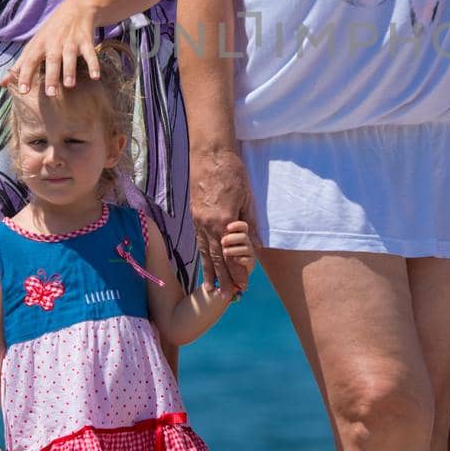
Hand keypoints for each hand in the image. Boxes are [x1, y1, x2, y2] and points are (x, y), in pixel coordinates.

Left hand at [3, 0, 101, 97]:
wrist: (76, 9)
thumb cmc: (51, 32)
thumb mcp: (34, 45)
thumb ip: (20, 65)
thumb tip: (2, 84)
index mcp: (40, 44)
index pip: (30, 60)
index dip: (26, 75)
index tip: (23, 90)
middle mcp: (55, 43)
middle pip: (52, 60)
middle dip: (51, 76)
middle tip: (50, 94)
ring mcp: (71, 41)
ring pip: (70, 56)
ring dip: (70, 70)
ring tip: (70, 85)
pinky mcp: (86, 40)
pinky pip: (90, 54)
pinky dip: (94, 64)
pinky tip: (95, 77)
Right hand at [190, 147, 257, 298]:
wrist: (209, 154)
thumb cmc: (232, 172)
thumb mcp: (247, 198)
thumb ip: (250, 225)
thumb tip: (255, 247)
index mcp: (224, 221)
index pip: (231, 254)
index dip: (237, 272)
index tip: (242, 286)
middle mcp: (208, 225)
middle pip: (217, 258)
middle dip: (224, 278)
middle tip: (230, 296)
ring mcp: (198, 221)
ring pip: (205, 252)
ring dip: (211, 272)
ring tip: (212, 290)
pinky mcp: (194, 216)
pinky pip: (199, 241)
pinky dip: (203, 256)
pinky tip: (206, 266)